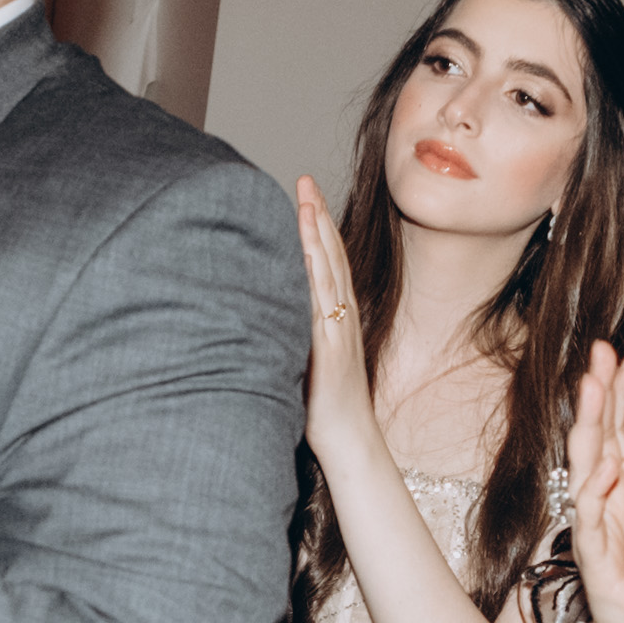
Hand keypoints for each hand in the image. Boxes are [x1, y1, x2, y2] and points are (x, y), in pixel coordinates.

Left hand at [295, 177, 383, 466]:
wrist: (350, 442)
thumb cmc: (326, 410)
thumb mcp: (306, 362)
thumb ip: (295, 337)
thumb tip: (273, 321)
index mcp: (336, 319)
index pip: (328, 263)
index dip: (318, 228)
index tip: (307, 196)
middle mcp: (340, 317)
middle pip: (330, 256)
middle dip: (317, 216)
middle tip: (305, 180)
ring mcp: (337, 330)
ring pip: (328, 272)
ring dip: (316, 235)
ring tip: (307, 200)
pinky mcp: (329, 347)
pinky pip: (322, 302)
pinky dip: (315, 273)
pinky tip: (305, 251)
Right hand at [554, 340, 623, 622]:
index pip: (619, 433)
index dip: (621, 396)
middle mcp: (606, 505)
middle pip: (597, 439)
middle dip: (598, 396)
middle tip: (599, 354)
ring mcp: (597, 530)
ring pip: (585, 470)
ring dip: (588, 430)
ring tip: (591, 391)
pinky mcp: (596, 561)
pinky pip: (590, 523)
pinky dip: (594, 495)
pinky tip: (601, 468)